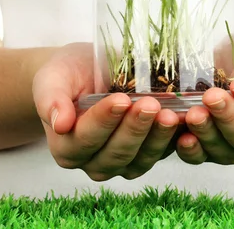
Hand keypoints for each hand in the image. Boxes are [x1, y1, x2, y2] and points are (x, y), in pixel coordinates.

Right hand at [33, 43, 179, 180]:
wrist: (87, 71)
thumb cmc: (68, 74)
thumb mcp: (52, 78)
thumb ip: (50, 99)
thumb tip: (59, 124)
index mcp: (66, 147)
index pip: (85, 139)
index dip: (104, 121)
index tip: (120, 100)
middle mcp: (92, 162)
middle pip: (115, 153)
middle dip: (135, 129)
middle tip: (150, 104)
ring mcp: (121, 162)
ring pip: (140, 159)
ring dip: (157, 138)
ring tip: (170, 114)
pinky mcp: (145, 155)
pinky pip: (160, 154)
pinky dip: (172, 140)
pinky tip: (183, 121)